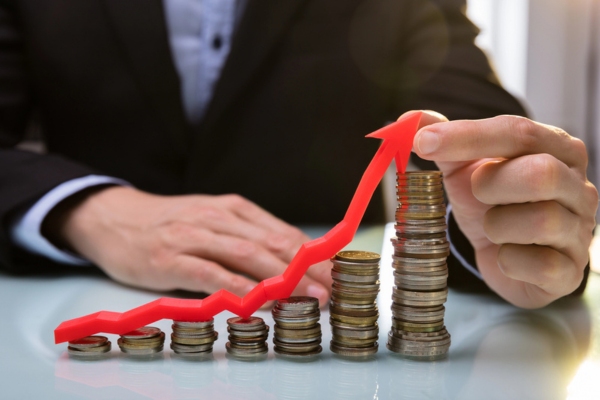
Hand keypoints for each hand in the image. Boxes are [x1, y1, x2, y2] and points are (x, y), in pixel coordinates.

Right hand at [49, 187, 332, 306]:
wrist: (112, 217)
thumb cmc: (169, 224)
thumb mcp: (211, 220)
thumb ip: (244, 238)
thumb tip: (286, 264)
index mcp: (233, 207)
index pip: (282, 232)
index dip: (313, 255)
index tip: (335, 274)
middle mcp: (218, 216)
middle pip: (272, 243)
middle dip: (308, 269)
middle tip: (331, 290)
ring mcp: (193, 236)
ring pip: (248, 256)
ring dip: (282, 279)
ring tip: (308, 298)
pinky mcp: (171, 258)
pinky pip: (211, 274)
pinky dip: (238, 289)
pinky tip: (258, 302)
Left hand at [410, 111, 597, 307]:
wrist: (506, 253)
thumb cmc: (490, 202)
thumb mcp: (463, 167)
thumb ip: (441, 139)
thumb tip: (408, 119)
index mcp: (556, 148)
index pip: (518, 131)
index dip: (467, 136)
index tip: (423, 143)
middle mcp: (577, 186)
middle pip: (542, 173)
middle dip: (492, 185)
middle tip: (476, 193)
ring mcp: (579, 229)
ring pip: (542, 221)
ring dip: (497, 226)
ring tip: (492, 227)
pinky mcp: (569, 271)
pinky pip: (542, 266)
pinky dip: (509, 261)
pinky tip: (504, 254)